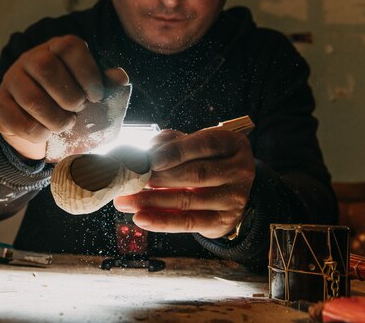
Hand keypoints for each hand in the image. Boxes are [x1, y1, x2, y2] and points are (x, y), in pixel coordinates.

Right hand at [0, 35, 127, 159]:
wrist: (39, 127)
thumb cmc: (69, 103)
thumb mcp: (90, 91)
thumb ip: (106, 83)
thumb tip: (120, 78)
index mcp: (56, 49)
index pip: (69, 47)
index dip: (87, 72)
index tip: (96, 96)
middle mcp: (30, 59)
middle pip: (45, 67)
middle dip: (69, 96)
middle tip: (78, 111)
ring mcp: (11, 80)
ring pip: (31, 98)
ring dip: (55, 118)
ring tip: (65, 125)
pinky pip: (17, 120)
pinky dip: (37, 133)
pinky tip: (46, 134)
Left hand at [113, 126, 254, 238]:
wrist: (229, 190)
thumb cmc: (206, 161)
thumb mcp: (195, 145)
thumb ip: (171, 143)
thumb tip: (143, 152)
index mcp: (231, 144)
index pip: (204, 144)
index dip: (174, 151)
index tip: (148, 159)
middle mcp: (239, 170)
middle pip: (194, 174)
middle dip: (157, 178)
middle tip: (129, 180)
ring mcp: (234, 197)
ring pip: (188, 199)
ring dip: (151, 201)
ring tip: (125, 201)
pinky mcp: (224, 221)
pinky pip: (189, 222)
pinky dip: (162, 221)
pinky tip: (141, 218)